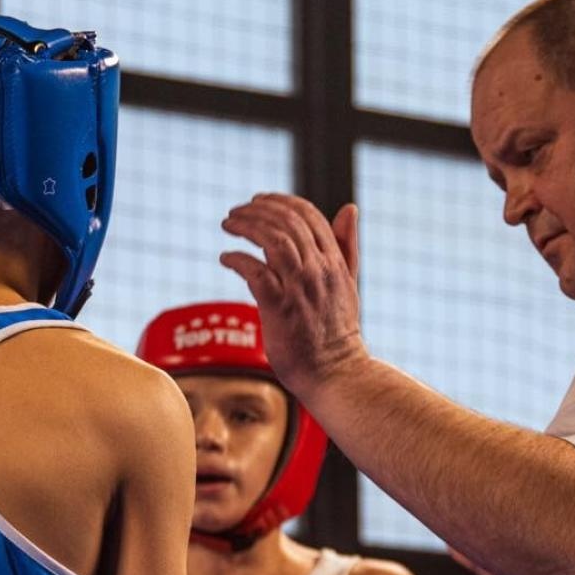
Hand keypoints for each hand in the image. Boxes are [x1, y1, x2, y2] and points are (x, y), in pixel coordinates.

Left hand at [221, 194, 366, 398]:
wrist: (335, 374)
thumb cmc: (336, 332)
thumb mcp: (348, 282)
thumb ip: (347, 245)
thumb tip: (349, 208)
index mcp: (335, 262)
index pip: (308, 215)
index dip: (280, 201)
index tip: (258, 200)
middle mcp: (319, 270)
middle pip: (287, 222)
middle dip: (257, 209)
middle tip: (235, 212)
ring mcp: (299, 288)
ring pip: (272, 240)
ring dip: (246, 226)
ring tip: (228, 225)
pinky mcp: (279, 308)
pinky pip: (255, 272)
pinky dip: (237, 259)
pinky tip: (225, 258)